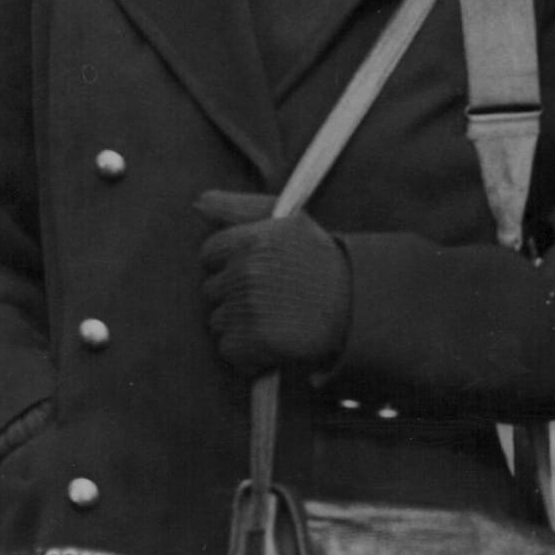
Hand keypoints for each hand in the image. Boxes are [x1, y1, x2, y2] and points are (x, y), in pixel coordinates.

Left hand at [196, 190, 350, 375]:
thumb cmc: (320, 260)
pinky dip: (246, 353)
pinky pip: (228, 349)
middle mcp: (245, 272)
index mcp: (250, 240)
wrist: (356, 305)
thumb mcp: (287, 221)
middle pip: (211, 290)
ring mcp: (247, 307)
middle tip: (269, 297)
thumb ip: (240, 208)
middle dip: (233, 295)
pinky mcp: (252, 341)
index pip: (210, 253)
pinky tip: (271, 342)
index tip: (253, 271)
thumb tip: (198, 202)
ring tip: (273, 319)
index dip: (229, 263)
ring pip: (217, 321)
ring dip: (238, 325)